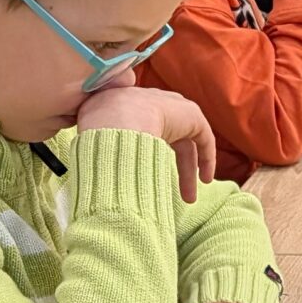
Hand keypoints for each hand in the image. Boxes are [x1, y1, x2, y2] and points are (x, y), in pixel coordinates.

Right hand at [75, 83, 216, 203]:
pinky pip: (202, 136)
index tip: (147, 174)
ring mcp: (170, 106)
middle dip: (173, 167)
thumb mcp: (95, 140)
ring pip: (185, 142)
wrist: (113, 122)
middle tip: (175, 195)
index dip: (149, 152)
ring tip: (189, 199)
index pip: (144, 129)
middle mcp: (150, 103)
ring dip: (188, 171)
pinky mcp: (189, 113)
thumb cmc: (98, 135)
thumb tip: (101, 176)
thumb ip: (104, 149)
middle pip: (167, 138)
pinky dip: (206, 157)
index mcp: (126, 107)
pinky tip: (204, 179)